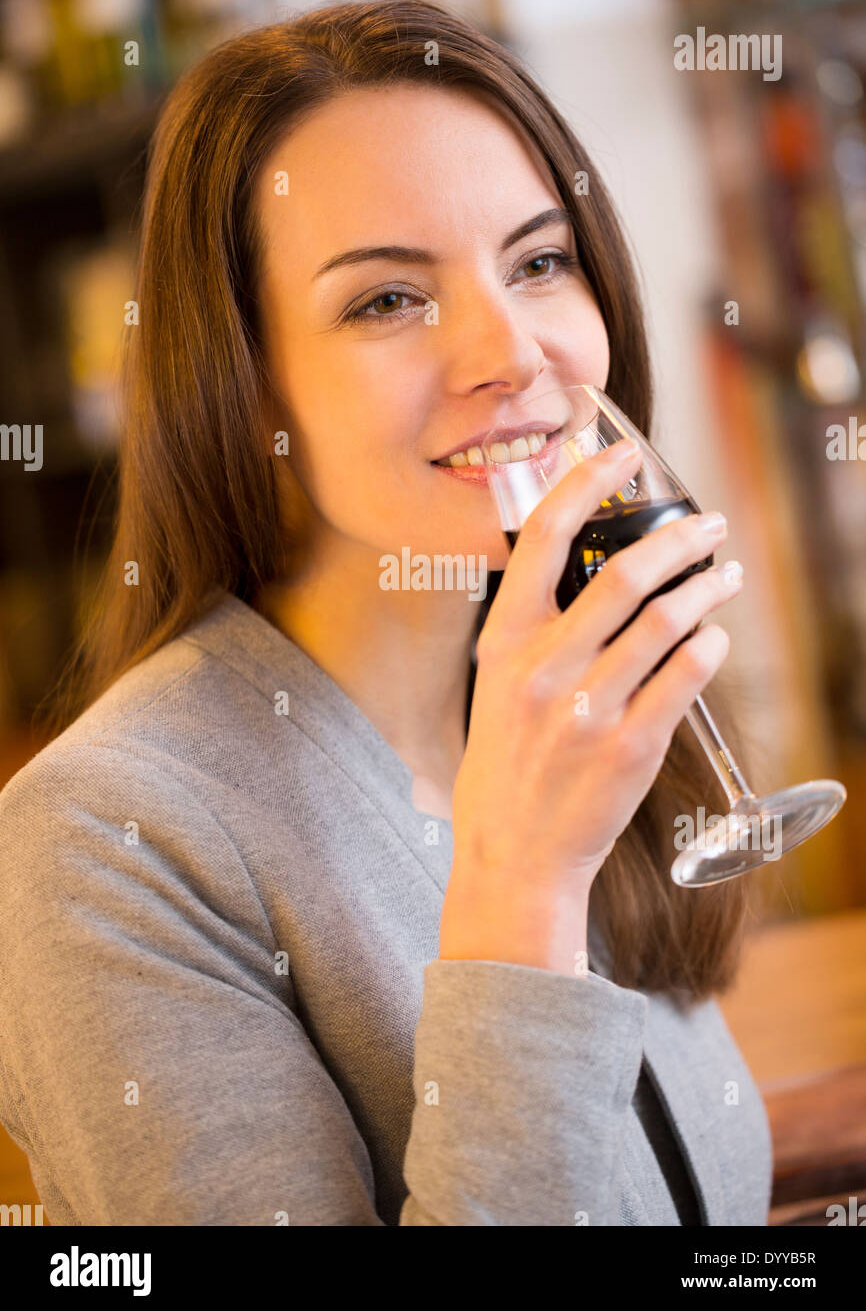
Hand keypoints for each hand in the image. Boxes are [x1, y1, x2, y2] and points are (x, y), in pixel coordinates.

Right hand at [441, 441, 739, 969]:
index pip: (544, 535)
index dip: (588, 482)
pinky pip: (686, 676)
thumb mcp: (494, 688)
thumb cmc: (503, 768)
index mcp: (503, 641)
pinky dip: (709, 646)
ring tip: (726, 575)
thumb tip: (588, 573)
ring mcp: (589, 706)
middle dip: (682, 537)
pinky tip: (715, 636)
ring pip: (668, 620)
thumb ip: (533, 632)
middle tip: (710, 526)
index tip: (622, 455)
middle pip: (626, 571)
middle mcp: (544, 666)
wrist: (511, 855)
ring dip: (708, 587)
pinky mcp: (631, 745)